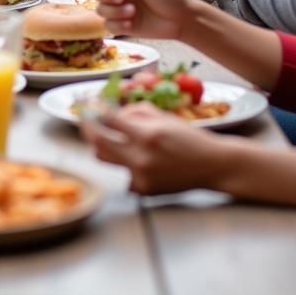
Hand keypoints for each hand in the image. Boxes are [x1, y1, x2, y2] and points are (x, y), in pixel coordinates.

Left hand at [83, 102, 221, 192]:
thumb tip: (109, 111)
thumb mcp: (163, 116)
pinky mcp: (143, 190)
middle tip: (84, 118)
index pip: (108, 120)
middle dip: (87, 126)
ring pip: (104, 158)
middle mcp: (141, 157)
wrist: (211, 165)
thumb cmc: (188, 137)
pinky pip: (121, 173)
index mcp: (147, 135)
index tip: (86, 104)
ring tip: (109, 135)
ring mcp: (141, 176)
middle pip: (97, 142)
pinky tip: (137, 158)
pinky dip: (124, 163)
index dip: (93, 110)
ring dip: (102, 144)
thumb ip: (134, 112)